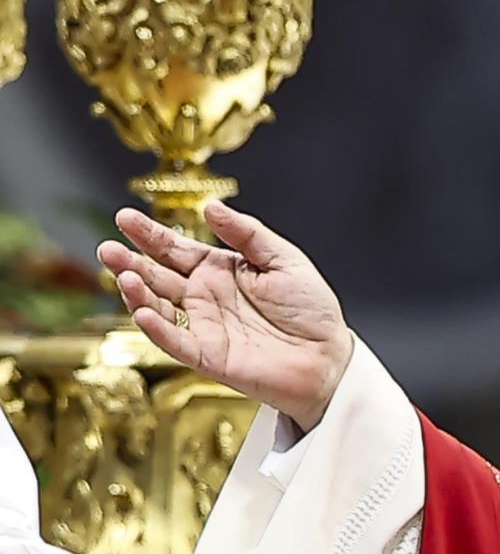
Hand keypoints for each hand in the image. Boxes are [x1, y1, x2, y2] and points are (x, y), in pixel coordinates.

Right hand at [100, 201, 352, 431]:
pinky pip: (175, 341)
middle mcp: (206, 297)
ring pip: (159, 307)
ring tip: (123, 274)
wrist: (328, 355)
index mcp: (221, 271)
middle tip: (107, 247)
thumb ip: (248, 234)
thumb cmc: (311, 309)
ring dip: (138, 292)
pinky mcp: (207, 355)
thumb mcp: (284, 259)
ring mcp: (203, 326)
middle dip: (130, 261)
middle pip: (158, 276)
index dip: (150, 234)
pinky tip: (143, 311)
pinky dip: (157, 327)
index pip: (177, 249)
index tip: (124, 217)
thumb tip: (212, 207)